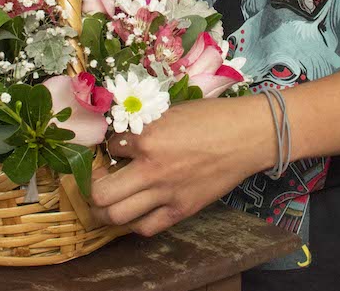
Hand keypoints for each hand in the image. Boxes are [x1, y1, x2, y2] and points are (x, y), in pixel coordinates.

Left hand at [89, 95, 272, 236]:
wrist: (246, 136)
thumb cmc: (211, 117)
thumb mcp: (170, 112)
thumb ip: (144, 129)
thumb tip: (122, 141)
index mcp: (146, 136)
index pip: (108, 148)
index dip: (108, 148)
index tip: (114, 150)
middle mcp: (151, 168)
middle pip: (100, 193)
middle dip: (92, 189)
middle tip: (98, 183)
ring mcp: (165, 192)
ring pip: (116, 216)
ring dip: (106, 211)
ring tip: (108, 203)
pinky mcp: (181, 209)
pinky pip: (146, 227)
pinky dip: (135, 223)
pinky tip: (137, 212)